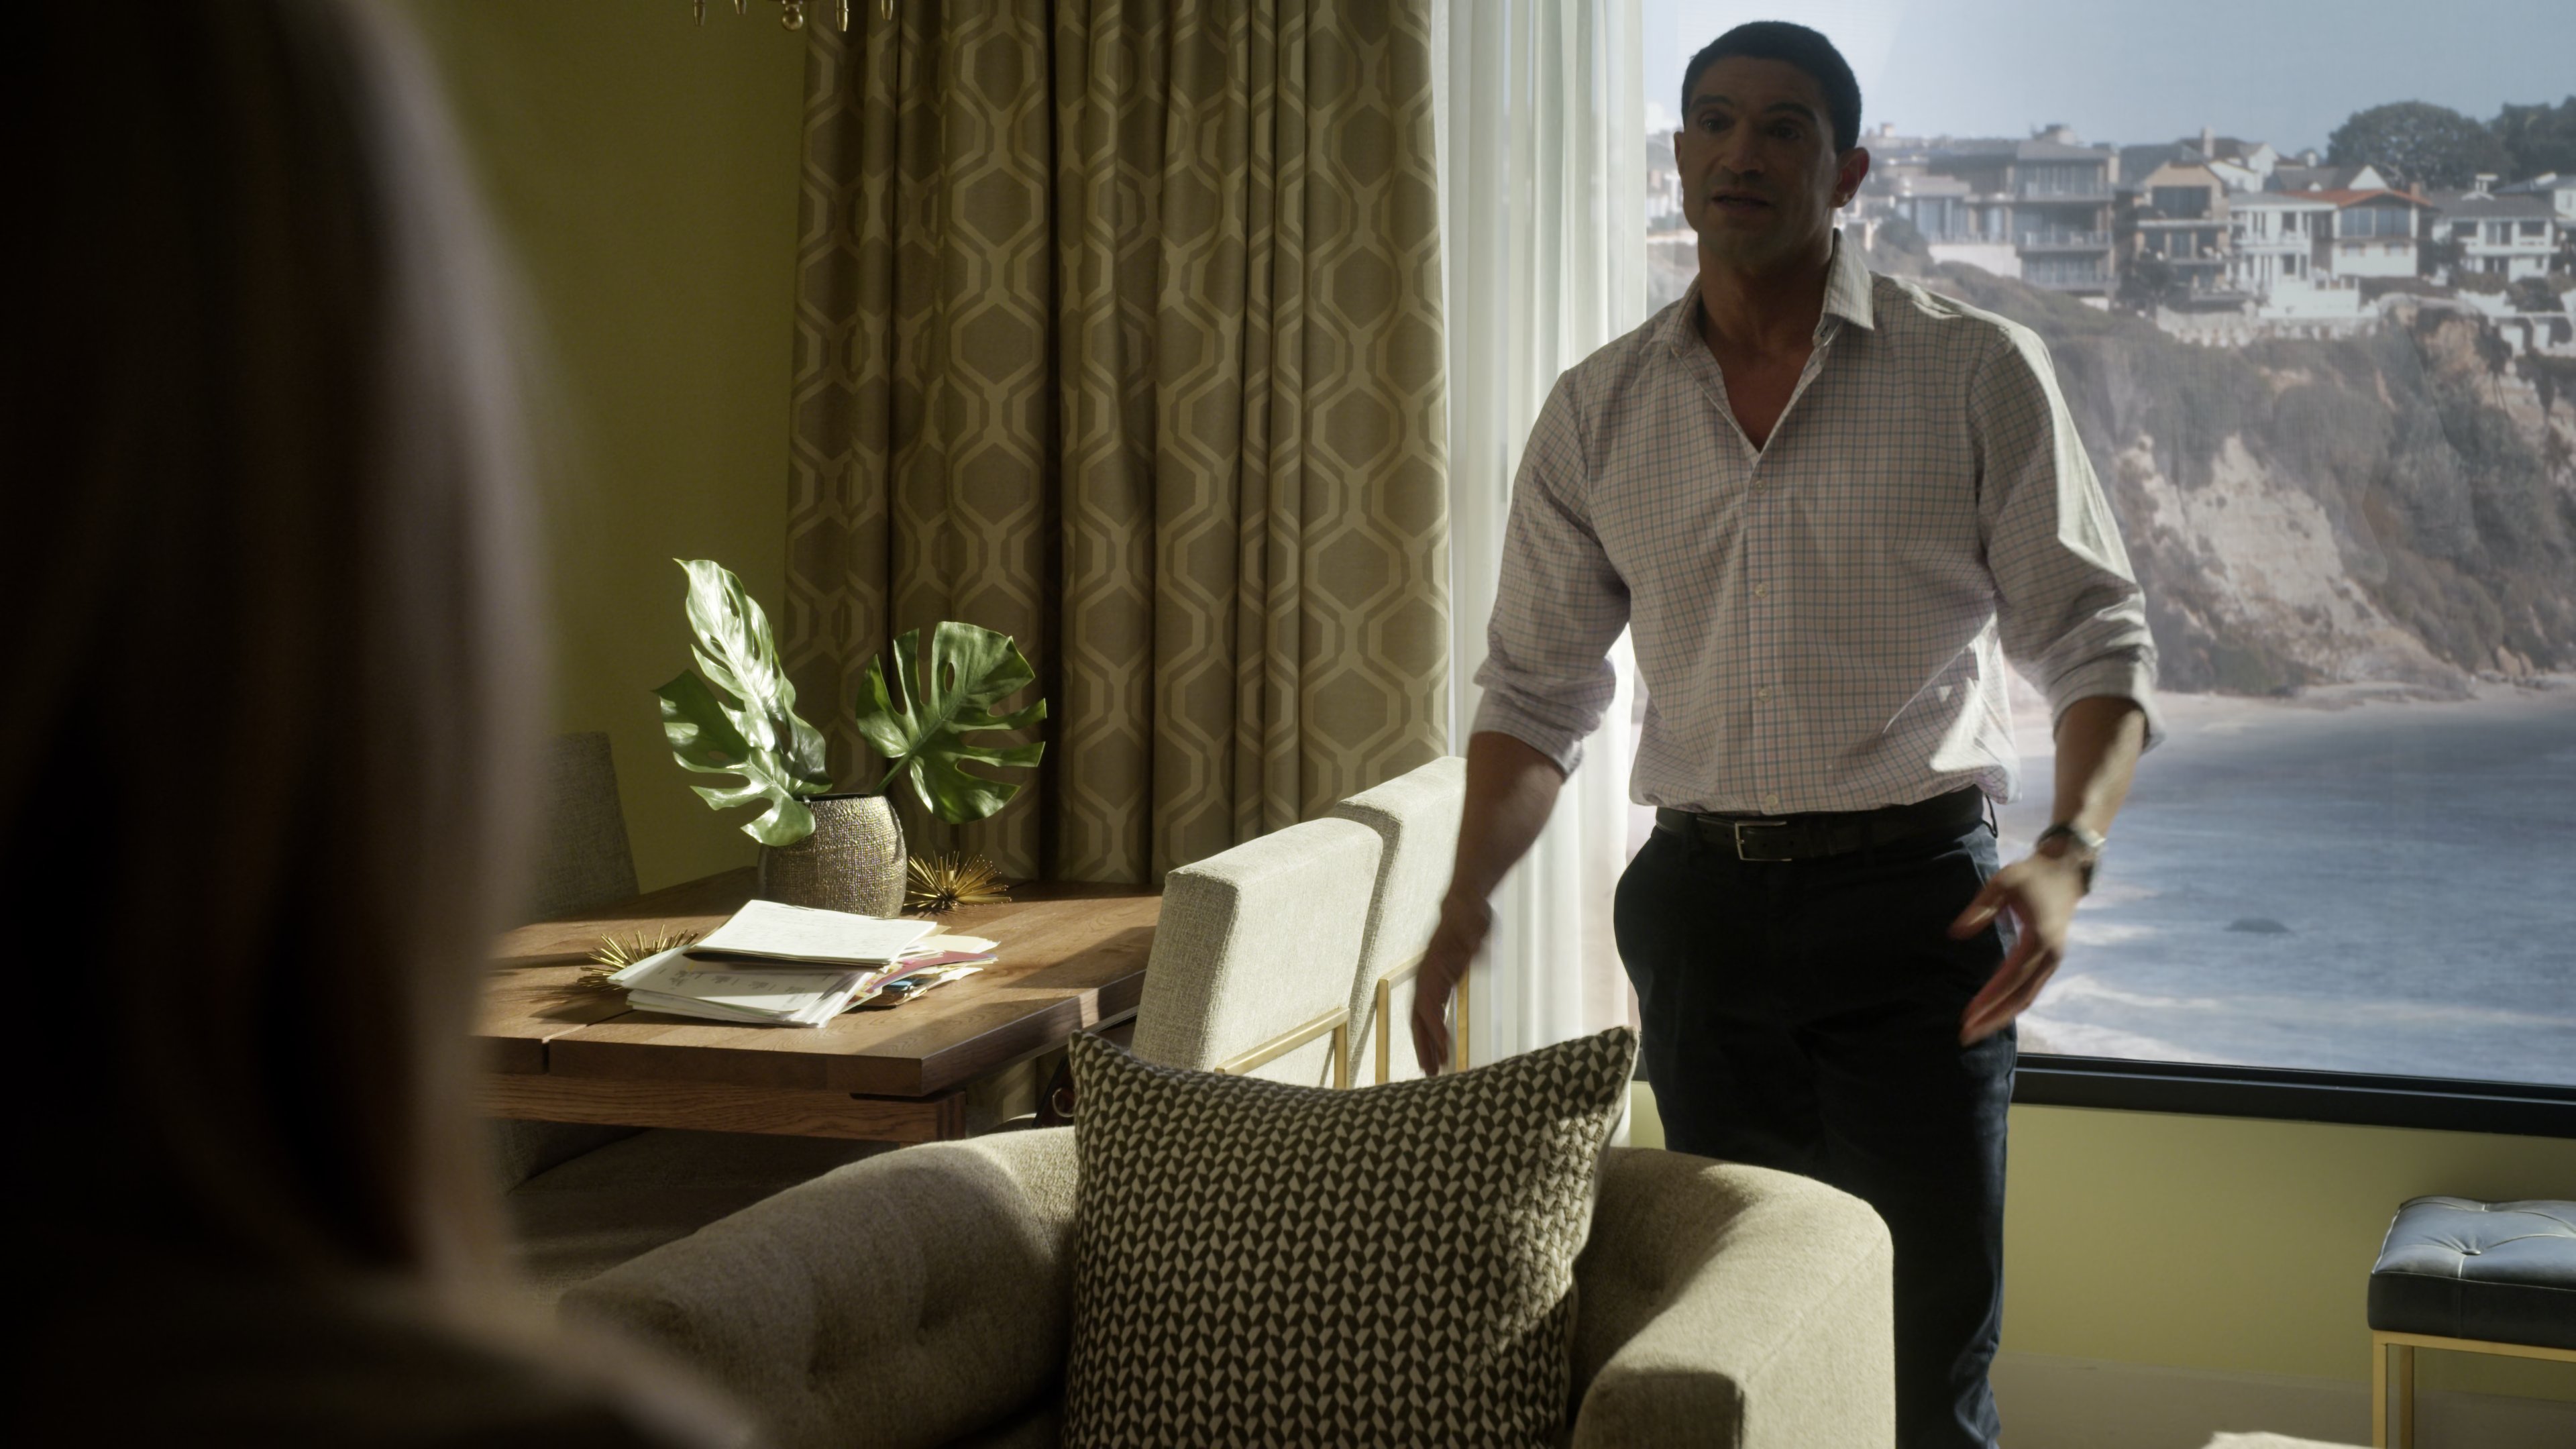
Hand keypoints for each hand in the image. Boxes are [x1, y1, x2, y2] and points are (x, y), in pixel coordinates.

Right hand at [1410, 891, 1491, 1075]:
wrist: (1463, 905)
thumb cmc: (1470, 914)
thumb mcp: (1474, 921)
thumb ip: (1471, 933)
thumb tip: (1475, 943)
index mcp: (1434, 967)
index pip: (1429, 1004)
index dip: (1434, 1028)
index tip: (1444, 1048)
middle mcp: (1427, 978)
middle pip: (1419, 1018)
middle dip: (1424, 1046)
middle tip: (1431, 1073)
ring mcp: (1432, 982)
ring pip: (1423, 1020)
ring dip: (1426, 1045)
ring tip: (1432, 1071)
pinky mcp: (1440, 984)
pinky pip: (1432, 1015)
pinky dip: (1434, 1034)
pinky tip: (1442, 1050)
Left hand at [1948, 849, 2086, 1044]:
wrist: (2065, 870)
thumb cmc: (2032, 874)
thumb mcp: (2003, 882)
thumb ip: (1980, 908)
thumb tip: (1956, 933)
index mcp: (2039, 940)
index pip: (2009, 979)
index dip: (1988, 999)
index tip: (1967, 1015)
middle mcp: (2050, 956)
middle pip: (2020, 998)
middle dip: (1993, 1019)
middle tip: (1966, 1036)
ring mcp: (2053, 960)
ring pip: (2027, 998)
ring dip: (2002, 1016)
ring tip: (1977, 1030)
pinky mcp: (2051, 959)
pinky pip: (2031, 989)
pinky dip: (2013, 1004)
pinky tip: (1994, 1012)